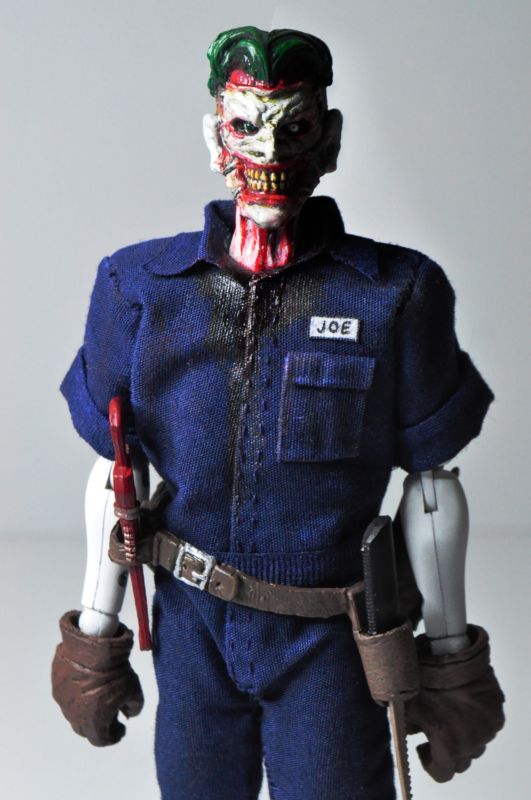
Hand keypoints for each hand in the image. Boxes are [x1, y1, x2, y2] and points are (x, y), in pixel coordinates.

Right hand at [52, 610, 143, 745]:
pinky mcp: (56, 683)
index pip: (101, 739)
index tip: (121, 729)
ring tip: (98, 695)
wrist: (93, 646)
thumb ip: (134, 708)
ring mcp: (62, 700)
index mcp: (92, 722)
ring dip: (86, 709)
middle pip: (85, 728)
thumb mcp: (134, 690)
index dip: (113, 736)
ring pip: (74, 711)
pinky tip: (87, 681)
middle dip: (98, 724)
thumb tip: (128, 712)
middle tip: (110, 713)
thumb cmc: (115, 673)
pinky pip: (68, 694)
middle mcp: (73, 715)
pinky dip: (77, 693)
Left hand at [405, 625, 504, 781]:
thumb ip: (406, 727)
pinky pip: (486, 728)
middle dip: (447, 751)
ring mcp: (487, 729)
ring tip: (450, 717)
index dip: (430, 763)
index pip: (442, 773)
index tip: (423, 748)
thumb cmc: (426, 681)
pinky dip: (476, 723)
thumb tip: (406, 734)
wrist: (450, 654)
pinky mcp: (496, 715)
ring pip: (475, 745)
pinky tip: (463, 707)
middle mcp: (472, 742)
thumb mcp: (408, 705)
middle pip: (460, 761)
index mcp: (450, 745)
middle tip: (435, 731)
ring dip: (463, 738)